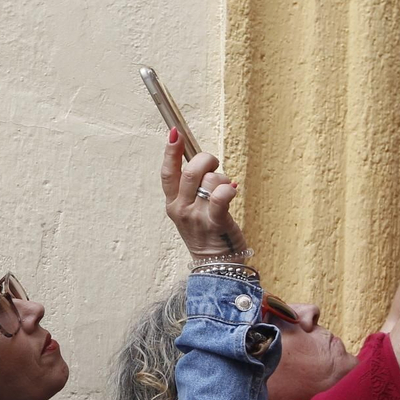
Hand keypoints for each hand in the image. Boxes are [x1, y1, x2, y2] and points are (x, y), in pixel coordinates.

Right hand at [159, 130, 246, 257]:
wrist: (215, 267)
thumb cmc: (207, 234)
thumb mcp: (190, 210)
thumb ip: (192, 186)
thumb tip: (202, 160)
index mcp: (173, 203)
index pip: (168, 173)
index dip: (170, 151)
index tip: (174, 133)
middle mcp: (181, 209)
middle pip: (191, 171)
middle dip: (206, 160)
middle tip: (214, 164)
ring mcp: (196, 216)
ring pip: (209, 180)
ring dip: (221, 180)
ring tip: (224, 191)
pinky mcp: (214, 222)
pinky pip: (219, 197)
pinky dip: (228, 189)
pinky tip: (232, 190)